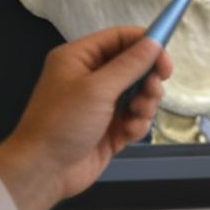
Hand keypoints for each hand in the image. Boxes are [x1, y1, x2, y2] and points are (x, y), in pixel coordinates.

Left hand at [0, 27, 171, 209]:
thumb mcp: (97, 89)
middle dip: (147, 79)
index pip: (119, 38)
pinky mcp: (109, 128)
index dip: (145, 44)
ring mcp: (100, 104)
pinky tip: (128, 133)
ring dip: (144, 104)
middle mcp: (90, 77)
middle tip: (153, 90)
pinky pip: (134, 118)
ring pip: (138, 94)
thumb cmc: (62, 123)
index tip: (165, 59)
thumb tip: (154, 42)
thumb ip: (129, 64)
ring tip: (136, 116)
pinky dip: (137, 124)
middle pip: (133, 66)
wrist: (44, 170)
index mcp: (79, 58)